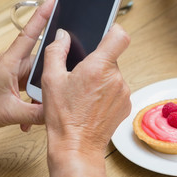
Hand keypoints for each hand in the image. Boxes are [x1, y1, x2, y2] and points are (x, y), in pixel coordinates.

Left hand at [0, 0, 55, 147]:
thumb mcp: (12, 113)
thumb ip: (38, 112)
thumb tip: (58, 108)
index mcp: (9, 63)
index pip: (30, 34)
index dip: (42, 15)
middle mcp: (13, 63)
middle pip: (43, 56)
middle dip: (53, 67)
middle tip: (63, 76)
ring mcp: (15, 70)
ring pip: (40, 72)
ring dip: (42, 91)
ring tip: (36, 105)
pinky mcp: (17, 78)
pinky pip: (34, 82)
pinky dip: (36, 97)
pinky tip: (31, 111)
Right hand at [41, 25, 130, 176]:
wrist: (76, 147)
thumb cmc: (62, 117)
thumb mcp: (50, 80)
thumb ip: (56, 51)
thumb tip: (62, 36)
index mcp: (98, 67)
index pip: (119, 36)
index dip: (113, 30)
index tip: (105, 32)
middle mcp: (116, 78)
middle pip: (111, 58)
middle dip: (97, 62)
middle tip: (80, 75)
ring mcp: (124, 92)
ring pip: (114, 75)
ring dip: (102, 79)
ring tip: (84, 94)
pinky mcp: (126, 105)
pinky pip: (117, 90)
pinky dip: (107, 93)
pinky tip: (92, 104)